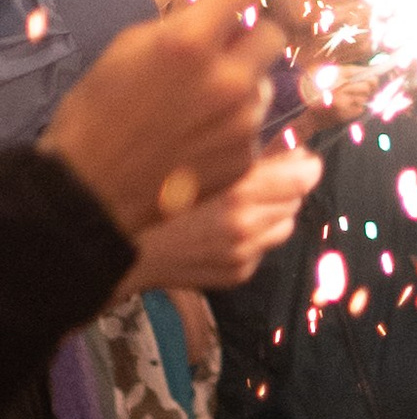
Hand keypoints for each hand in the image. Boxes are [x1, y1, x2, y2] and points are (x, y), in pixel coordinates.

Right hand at [37, 0, 283, 233]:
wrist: (93, 187)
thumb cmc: (99, 109)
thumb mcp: (128, 47)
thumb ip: (181, 25)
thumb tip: (218, 10)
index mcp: (192, 42)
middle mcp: (228, 79)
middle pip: (274, 36)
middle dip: (253, 35)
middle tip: (227, 45)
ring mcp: (243, 122)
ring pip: (264, 83)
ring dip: (243, 82)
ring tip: (201, 100)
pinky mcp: (246, 157)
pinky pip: (254, 125)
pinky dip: (234, 123)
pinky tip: (199, 133)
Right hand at [124, 146, 323, 288]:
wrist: (111, 247)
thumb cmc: (141, 192)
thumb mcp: (188, 158)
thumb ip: (236, 153)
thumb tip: (278, 144)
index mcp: (236, 195)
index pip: (301, 178)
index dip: (304, 163)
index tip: (299, 154)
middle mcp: (246, 228)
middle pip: (295, 201)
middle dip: (287, 186)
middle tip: (269, 172)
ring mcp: (243, 256)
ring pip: (284, 227)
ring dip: (275, 212)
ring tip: (248, 200)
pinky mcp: (237, 274)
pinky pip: (262, 249)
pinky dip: (256, 235)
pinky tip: (226, 226)